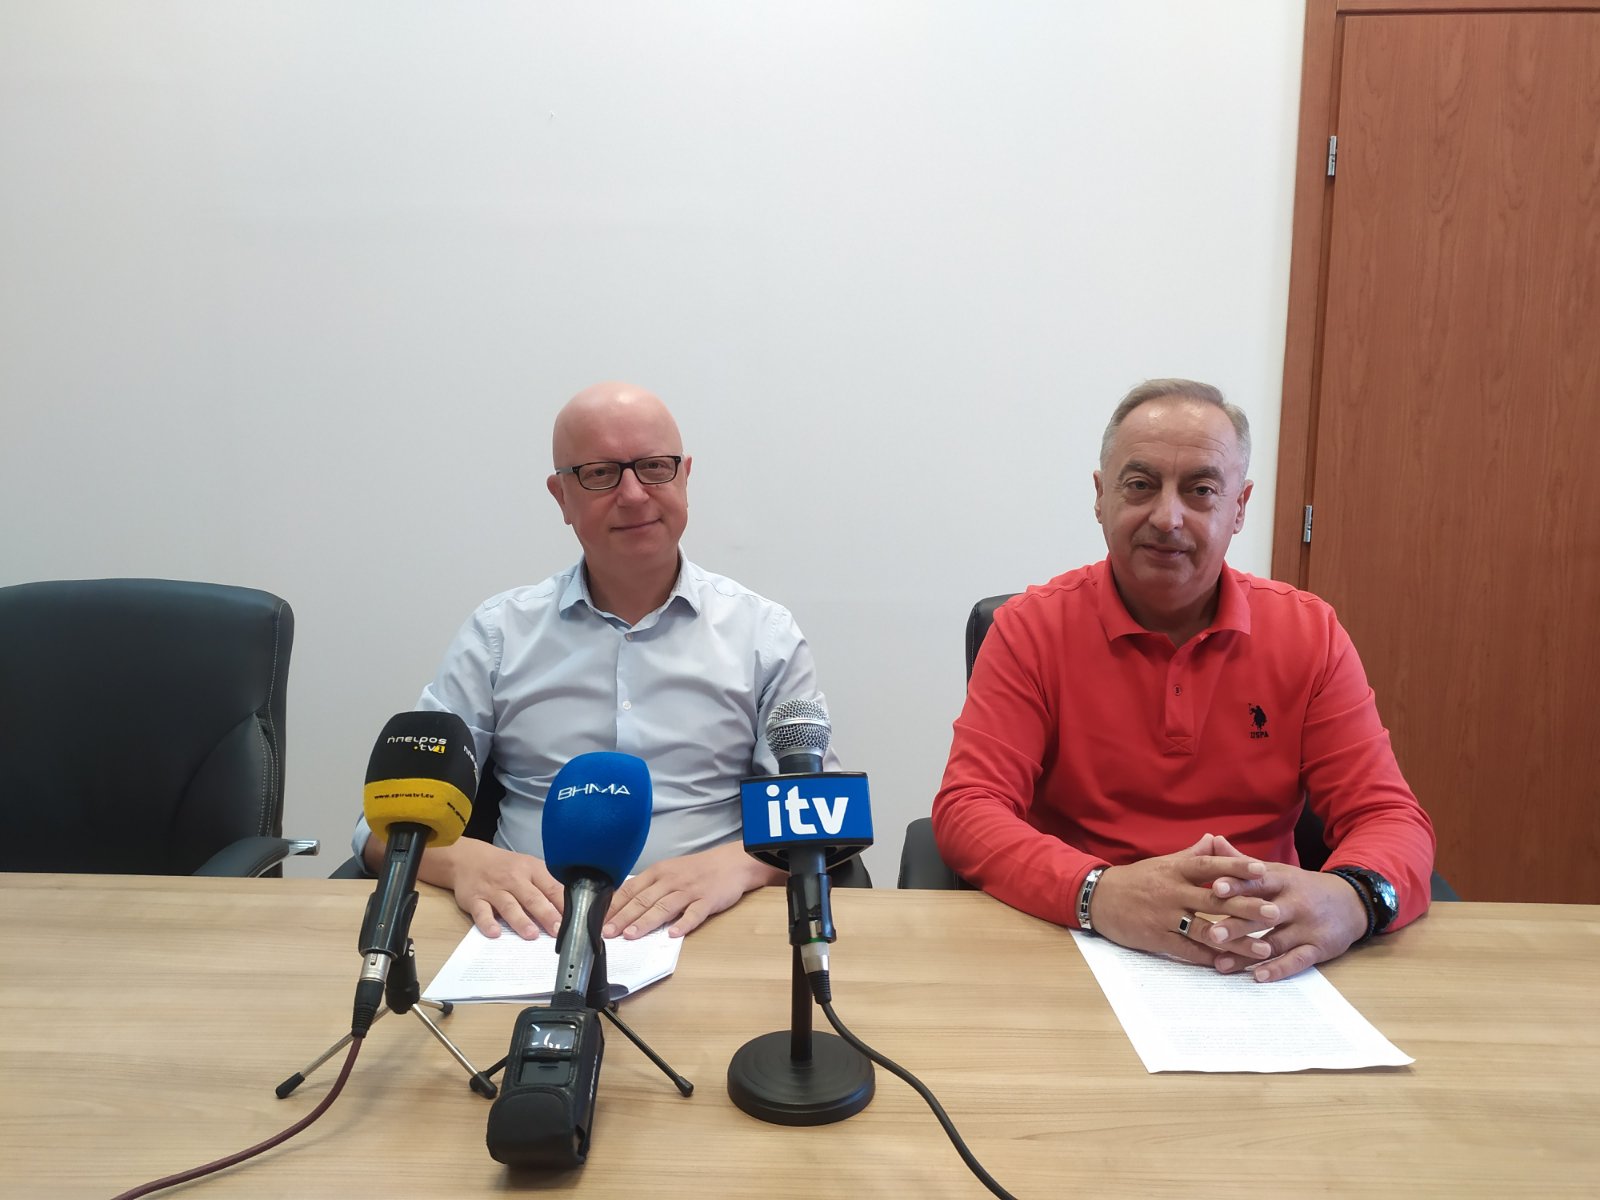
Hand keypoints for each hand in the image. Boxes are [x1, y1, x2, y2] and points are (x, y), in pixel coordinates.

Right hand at [433, 838, 565, 939]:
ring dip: (521, 921)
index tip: (576, 920)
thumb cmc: (506, 867)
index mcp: (532, 870)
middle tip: (557, 931)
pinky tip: (495, 933)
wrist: (468, 859)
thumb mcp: (529, 868)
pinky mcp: (474, 899)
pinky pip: (481, 912)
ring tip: (532, 935)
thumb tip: (569, 908)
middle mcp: (513, 879)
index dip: (564, 904)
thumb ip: (547, 885)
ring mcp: (493, 890)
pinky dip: (488, 923)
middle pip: (532, 898)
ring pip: (509, 906)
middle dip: (546, 914)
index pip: (552, 887)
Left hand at [604, 842, 784, 938]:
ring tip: (632, 935)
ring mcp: (690, 890)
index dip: (614, 906)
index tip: (598, 921)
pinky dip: (684, 924)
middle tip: (608, 933)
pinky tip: (674, 934)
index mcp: (659, 872)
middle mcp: (671, 880)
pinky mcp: (708, 900)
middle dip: (623, 917)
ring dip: (646, 921)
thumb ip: (649, 888)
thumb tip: (623, 907)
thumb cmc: (697, 870)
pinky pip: (695, 913)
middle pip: (644, 900)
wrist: (732, 863)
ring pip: (665, 906)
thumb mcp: (670, 871)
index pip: (630, 890)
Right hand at [1089, 833, 1273, 966]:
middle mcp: (1172, 892)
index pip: (1208, 866)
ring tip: (1263, 949)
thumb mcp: (1163, 863)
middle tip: (1274, 912)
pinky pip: (1188, 950)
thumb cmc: (1136, 880)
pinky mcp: (1157, 938)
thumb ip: (1191, 854)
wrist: (1098, 898)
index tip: (1261, 868)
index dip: (1235, 866)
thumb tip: (1216, 840)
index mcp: (1174, 870)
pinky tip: (1232, 964)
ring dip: (1236, 941)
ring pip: (1205, 930)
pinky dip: (1210, 958)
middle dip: (1246, 907)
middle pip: (1214, 900)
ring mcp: (1164, 917)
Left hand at [1197, 835, 1368, 981]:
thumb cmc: (1301, 886)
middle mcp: (1294, 902)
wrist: (1351, 902)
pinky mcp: (1319, 948)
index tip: (1215, 888)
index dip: (1237, 885)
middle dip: (1237, 924)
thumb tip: (1213, 841)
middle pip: (1263, 914)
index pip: (1257, 882)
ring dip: (1248, 954)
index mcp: (1281, 880)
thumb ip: (1243, 861)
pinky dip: (1278, 969)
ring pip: (1275, 941)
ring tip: (1221, 964)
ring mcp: (1307, 926)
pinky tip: (1258, 977)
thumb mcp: (1276, 871)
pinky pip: (1297, 960)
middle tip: (1211, 934)